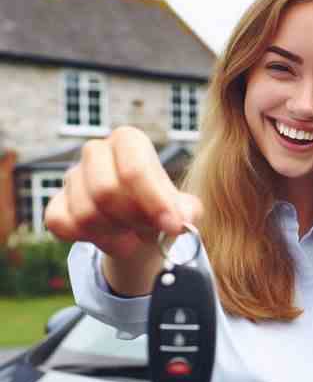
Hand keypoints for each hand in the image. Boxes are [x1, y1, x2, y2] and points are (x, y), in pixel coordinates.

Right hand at [44, 126, 202, 259]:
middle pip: (105, 192)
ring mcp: (73, 177)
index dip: (154, 201)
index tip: (173, 226)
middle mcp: (96, 151)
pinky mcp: (56, 203)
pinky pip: (61, 224)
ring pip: (85, 213)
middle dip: (132, 220)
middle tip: (149, 230)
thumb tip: (182, 219)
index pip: (135, 169)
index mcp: (129, 142)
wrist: (141, 230)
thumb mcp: (182, 208)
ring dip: (114, 235)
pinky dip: (89, 239)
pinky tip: (109, 237)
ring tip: (132, 235)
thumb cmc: (161, 210)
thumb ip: (187, 210)